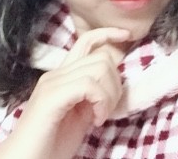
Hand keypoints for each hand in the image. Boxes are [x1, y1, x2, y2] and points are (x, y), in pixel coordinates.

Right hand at [0, 27, 130, 158]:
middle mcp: (56, 73)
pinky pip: (89, 85)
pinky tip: (95, 120)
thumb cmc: (51, 143)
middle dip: (115, 83)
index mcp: (62, 75)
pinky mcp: (52, 96)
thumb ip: (94, 95)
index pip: (86, 41)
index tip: (126, 35)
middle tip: (106, 109)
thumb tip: (113, 82)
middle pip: (101, 57)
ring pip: (99, 68)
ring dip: (109, 95)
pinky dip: (101, 102)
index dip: (107, 33)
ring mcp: (53, 83)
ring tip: (99, 116)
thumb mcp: (81, 115)